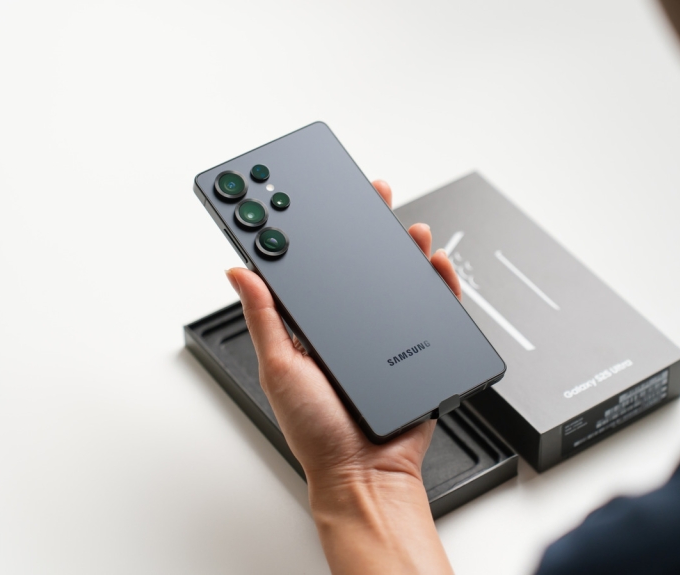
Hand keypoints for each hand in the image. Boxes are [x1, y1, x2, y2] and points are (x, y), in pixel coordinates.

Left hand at [225, 180, 458, 574]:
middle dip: (366, 227)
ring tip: (407, 227)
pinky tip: (434, 265)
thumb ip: (263, 318)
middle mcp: (350, 329)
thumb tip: (239, 271)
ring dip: (406, 248)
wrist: (366, 474)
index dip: (312, 232)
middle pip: (360, 267)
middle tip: (369, 194)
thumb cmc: (318, 433)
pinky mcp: (420, 350)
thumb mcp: (278, 369)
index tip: (306, 198)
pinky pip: (436, 309)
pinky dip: (440, 283)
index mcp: (313, 329)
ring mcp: (387, 337)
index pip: (313, 269)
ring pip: (400, 281)